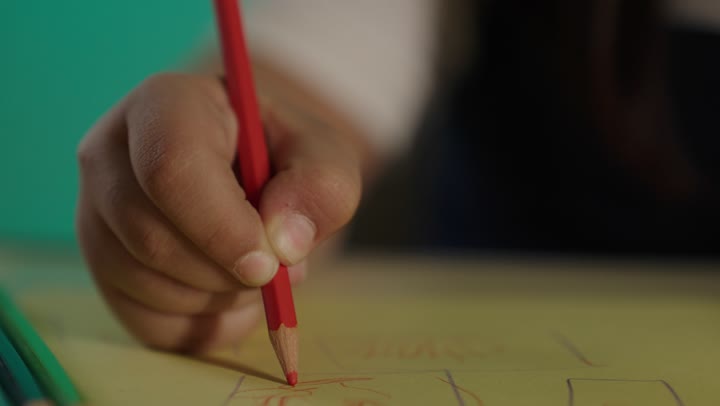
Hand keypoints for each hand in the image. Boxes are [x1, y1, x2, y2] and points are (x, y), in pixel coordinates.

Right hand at [76, 73, 361, 350]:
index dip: (221, 227)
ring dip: (220, 298)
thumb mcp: (325, 155)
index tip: (270, 263)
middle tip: (277, 269)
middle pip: (151, 236)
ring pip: (145, 284)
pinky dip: (203, 325)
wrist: (253, 172)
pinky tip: (231, 294)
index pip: (170, 168)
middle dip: (227, 272)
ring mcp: (95, 214)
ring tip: (257, 269)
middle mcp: (110, 155)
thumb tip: (283, 242)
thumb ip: (322, 186)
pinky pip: (145, 322)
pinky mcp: (104, 268)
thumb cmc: (284, 156)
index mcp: (164, 104)